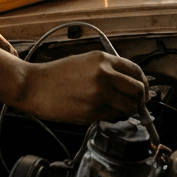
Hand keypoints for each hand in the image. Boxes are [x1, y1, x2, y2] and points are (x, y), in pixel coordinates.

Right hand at [0, 28, 143, 124]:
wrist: (34, 86)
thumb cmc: (55, 76)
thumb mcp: (85, 62)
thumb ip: (107, 70)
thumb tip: (128, 85)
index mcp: (103, 59)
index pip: (136, 71)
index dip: (142, 84)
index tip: (142, 92)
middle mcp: (105, 73)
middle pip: (138, 90)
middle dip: (138, 100)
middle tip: (134, 105)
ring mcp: (100, 92)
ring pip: (129, 106)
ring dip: (126, 111)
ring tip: (114, 110)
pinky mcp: (93, 109)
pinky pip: (113, 117)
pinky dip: (112, 118)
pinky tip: (101, 113)